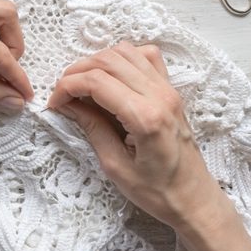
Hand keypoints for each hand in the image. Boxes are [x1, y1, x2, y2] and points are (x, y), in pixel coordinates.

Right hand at [47, 41, 231, 232]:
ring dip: (98, 62)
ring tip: (84, 85)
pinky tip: (113, 77)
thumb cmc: (159, 193)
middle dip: (77, 71)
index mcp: (145, 117)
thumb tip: (68, 105)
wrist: (195, 200)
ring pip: (126, 51)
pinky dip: (124, 58)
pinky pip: (147, 57)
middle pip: (108, 60)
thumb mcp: (116, 167)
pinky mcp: (172, 91)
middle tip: (63, 93)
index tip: (55, 103)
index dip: (68, 86)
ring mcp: (169, 90)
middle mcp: (160, 96)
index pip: (97, 81)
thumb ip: (92, 129)